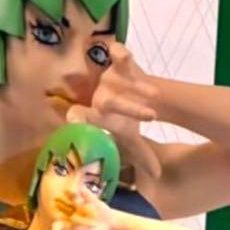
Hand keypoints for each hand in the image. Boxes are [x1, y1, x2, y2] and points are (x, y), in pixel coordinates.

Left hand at [51, 186, 115, 229]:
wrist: (106, 221)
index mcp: (72, 225)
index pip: (61, 225)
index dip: (57, 227)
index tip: (55, 229)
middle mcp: (73, 214)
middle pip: (64, 210)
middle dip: (60, 207)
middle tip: (54, 204)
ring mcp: (79, 206)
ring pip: (73, 200)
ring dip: (71, 196)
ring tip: (70, 192)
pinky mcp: (87, 199)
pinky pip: (84, 194)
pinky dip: (84, 191)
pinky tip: (83, 187)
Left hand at [67, 43, 162, 181]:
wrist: (133, 93)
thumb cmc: (126, 119)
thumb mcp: (133, 138)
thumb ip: (142, 156)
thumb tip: (157, 176)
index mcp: (100, 116)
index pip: (87, 118)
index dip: (80, 118)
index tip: (73, 119)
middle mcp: (100, 97)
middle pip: (109, 103)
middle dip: (131, 109)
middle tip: (151, 117)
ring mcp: (108, 79)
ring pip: (117, 83)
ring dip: (138, 89)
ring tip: (156, 96)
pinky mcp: (118, 62)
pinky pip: (117, 54)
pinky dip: (120, 53)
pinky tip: (123, 54)